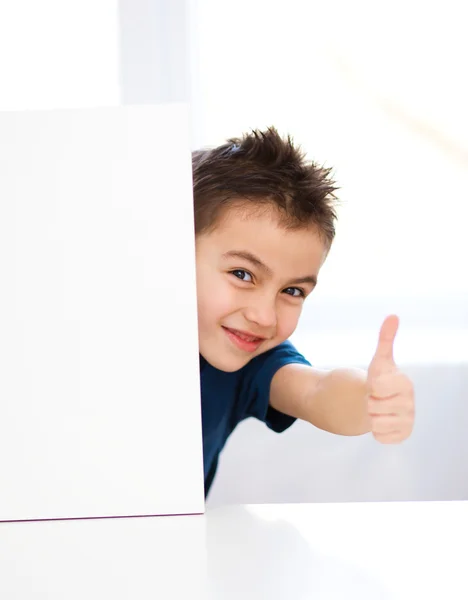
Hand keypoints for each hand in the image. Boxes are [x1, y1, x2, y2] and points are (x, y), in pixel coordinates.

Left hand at [367, 315, 414, 443]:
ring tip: (377, 409)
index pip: (378, 388)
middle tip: (375, 398)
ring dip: (370, 416)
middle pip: (374, 407)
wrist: (380, 401)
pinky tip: (382, 420)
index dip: (371, 386)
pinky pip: (379, 436)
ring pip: (375, 423)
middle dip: (369, 402)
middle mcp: (412, 404)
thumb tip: (393, 316)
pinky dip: (374, 430)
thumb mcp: (379, 360)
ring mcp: (409, 421)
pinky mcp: (402, 436)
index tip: (376, 384)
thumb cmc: (379, 378)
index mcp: (406, 384)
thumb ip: (385, 339)